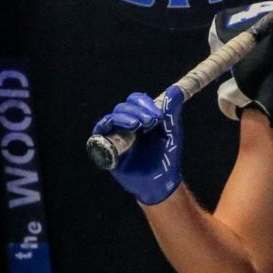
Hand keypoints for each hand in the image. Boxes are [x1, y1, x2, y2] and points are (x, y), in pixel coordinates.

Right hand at [91, 87, 184, 204]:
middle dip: (135, 111)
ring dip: (122, 117)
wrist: (161, 183)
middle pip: (123, 107)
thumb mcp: (172, 134)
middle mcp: (127, 125)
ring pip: (111, 118)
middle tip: (150, 122)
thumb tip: (174, 89)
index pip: (136, 101)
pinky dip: (104, 128)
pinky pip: (99, 134)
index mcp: (142, 118)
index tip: (157, 115)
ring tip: (136, 125)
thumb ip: (172, 112)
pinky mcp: (108, 149)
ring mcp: (117, 136)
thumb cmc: (167, 159)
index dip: (143, 103)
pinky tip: (114, 129)